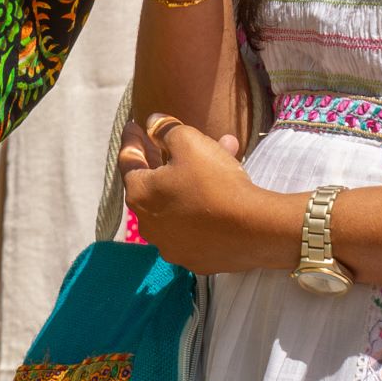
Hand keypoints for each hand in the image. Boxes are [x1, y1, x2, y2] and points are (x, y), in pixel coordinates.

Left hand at [116, 114, 297, 275]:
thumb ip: (165, 129)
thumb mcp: (189, 142)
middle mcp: (148, 224)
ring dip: (188, 180)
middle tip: (164, 142)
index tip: (133, 126)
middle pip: (151, 184)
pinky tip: (219, 193)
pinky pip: (193, 225)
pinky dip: (200, 206)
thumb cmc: (214, 181)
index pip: (128, 161)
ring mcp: (170, 245)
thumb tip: (152, 122)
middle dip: (161, 158)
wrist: (253, 229)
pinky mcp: (194, 258)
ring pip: (176, 203)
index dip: (132, 140)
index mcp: (140, 194)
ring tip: (214, 157)